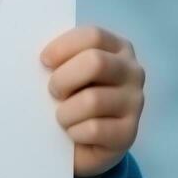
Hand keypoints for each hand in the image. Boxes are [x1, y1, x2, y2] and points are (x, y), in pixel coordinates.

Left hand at [40, 26, 144, 177]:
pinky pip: (94, 129)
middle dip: (64, 78)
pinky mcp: (129, 133)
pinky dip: (75, 132)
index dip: (63, 47)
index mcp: (118, 48)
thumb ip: (63, 59)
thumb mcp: (71, 71)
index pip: (93, 36)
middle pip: (96, 62)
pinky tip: (73, 132)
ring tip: (61, 116)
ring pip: (92, 100)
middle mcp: (132, 72)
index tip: (44, 61)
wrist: (87, 141)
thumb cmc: (74, 95)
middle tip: (53, 91)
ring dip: (66, 111)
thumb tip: (43, 59)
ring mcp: (134, 103)